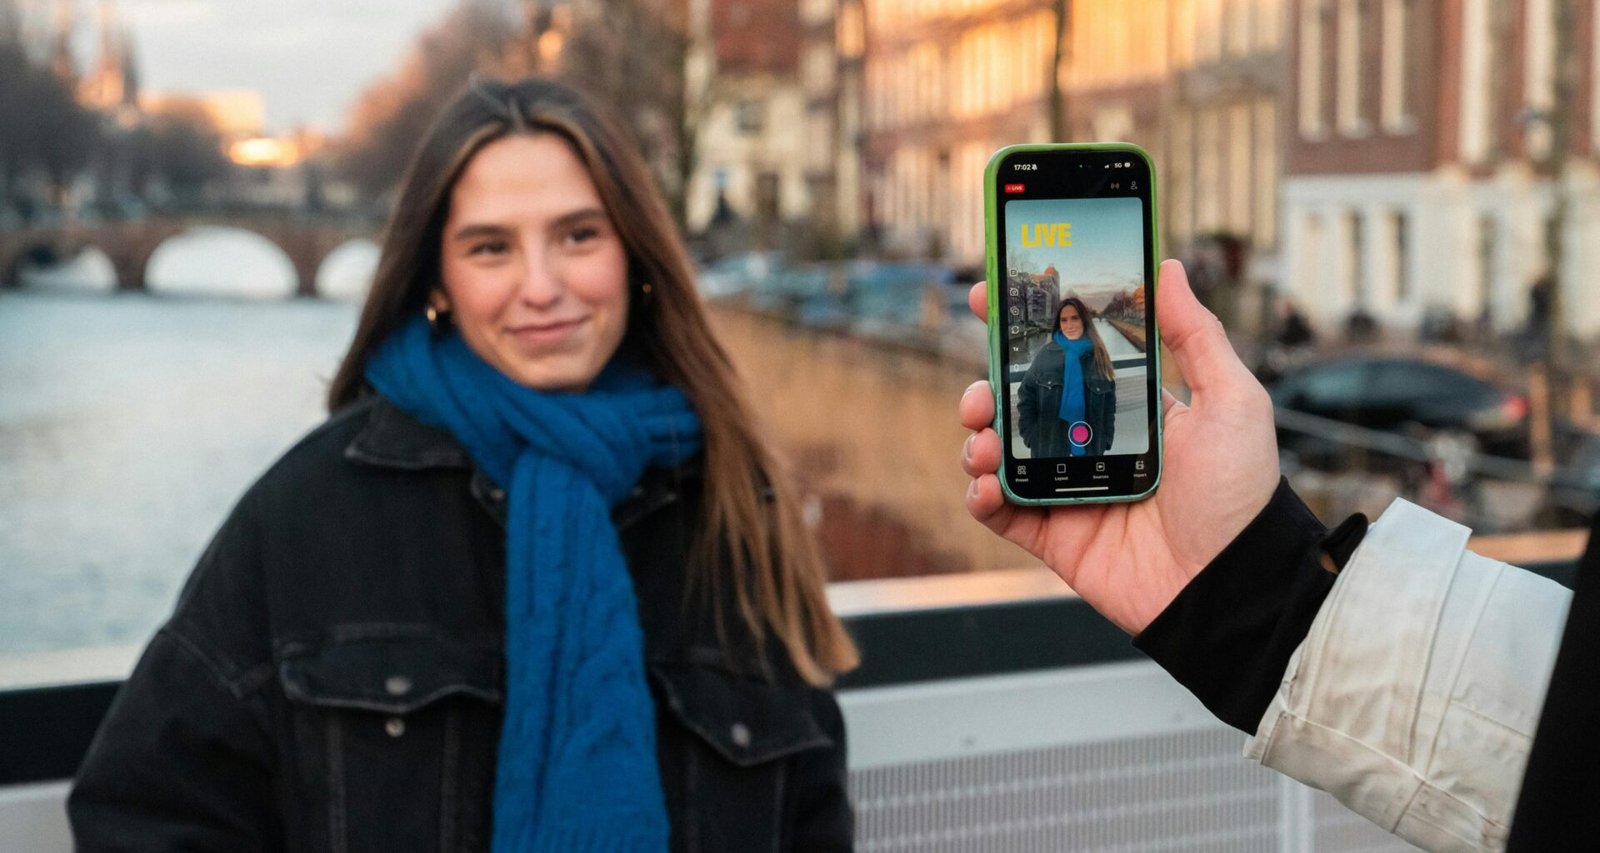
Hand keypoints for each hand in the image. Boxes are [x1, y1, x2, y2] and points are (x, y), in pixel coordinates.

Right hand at [959, 259, 1278, 633]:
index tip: (992, 296)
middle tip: (983, 387)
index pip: (1066, 356)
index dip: (1026, 328)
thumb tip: (1168, 268)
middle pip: (1019, 402)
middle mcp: (1091, 444)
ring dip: (977, 437)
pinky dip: (980, 494)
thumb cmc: (1241, 495)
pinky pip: (999, 511)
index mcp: (1127, 407)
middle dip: (987, 385)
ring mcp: (1068, 490)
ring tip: (984, 440)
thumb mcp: (1232, 401)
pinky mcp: (1053, 536)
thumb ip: (1196, 335)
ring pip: (999, 451)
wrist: (1232, 584)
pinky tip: (986, 483)